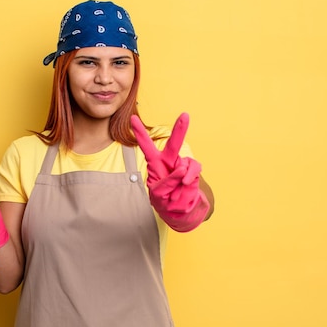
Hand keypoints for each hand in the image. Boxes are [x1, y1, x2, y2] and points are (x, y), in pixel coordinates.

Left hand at [131, 113, 209, 231]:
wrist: (180, 211)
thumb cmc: (165, 200)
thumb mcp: (159, 195)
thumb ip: (167, 183)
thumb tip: (182, 169)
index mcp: (155, 163)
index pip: (146, 145)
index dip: (140, 132)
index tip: (133, 118)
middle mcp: (169, 160)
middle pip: (173, 144)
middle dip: (180, 130)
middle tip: (185, 115)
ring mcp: (182, 164)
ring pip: (184, 164)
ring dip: (180, 183)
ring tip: (175, 195)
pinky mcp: (193, 170)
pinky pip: (194, 170)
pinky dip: (190, 179)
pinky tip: (185, 185)